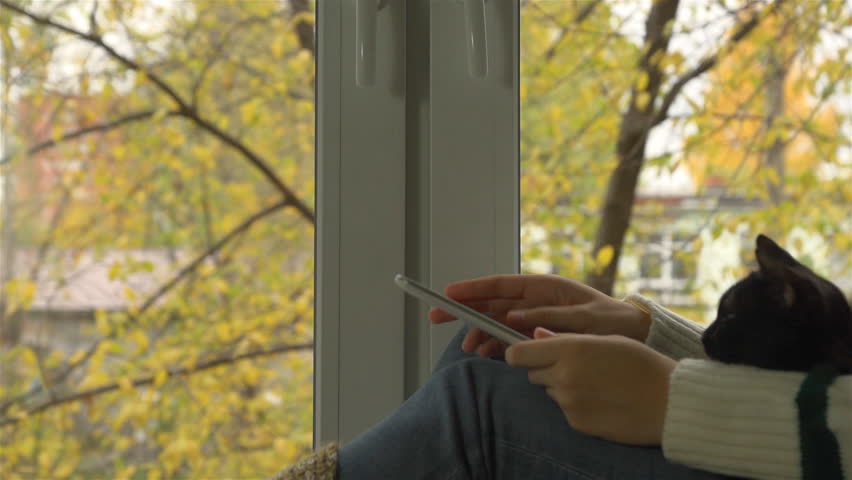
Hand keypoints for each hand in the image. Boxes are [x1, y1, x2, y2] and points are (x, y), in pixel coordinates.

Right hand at [428, 273, 650, 356]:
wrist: (632, 335)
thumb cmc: (612, 321)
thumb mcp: (585, 318)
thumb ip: (549, 317)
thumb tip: (513, 317)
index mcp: (543, 288)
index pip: (499, 286)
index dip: (472, 289)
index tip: (448, 293)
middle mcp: (534, 300)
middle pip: (490, 302)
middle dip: (463, 309)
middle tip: (435, 316)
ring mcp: (533, 317)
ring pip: (495, 321)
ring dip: (478, 333)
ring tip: (466, 348)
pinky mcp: (537, 333)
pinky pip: (508, 337)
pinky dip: (494, 344)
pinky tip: (483, 354)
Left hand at [506, 327, 675, 445]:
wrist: (670, 401)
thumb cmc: (641, 363)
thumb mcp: (605, 339)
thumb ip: (565, 338)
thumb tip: (536, 335)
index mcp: (570, 349)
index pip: (518, 354)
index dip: (518, 353)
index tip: (524, 353)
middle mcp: (564, 376)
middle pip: (532, 373)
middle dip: (545, 369)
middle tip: (574, 366)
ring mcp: (569, 402)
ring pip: (549, 391)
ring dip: (561, 386)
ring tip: (594, 383)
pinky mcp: (577, 422)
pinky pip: (564, 410)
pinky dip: (576, 405)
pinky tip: (601, 399)